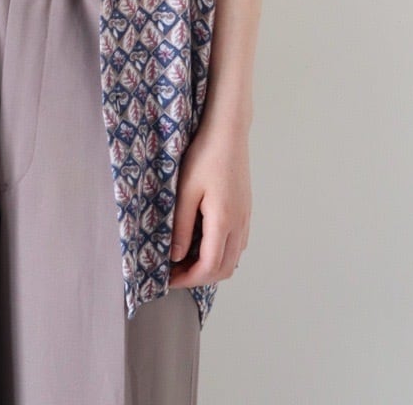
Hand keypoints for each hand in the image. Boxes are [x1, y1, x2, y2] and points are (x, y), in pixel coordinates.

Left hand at [167, 116, 250, 287]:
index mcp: (223, 220)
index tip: (167, 278)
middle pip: (224, 269)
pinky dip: (220, 253)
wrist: (228, 132)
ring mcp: (245, 218)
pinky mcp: (245, 210)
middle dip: (198, 278)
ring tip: (185, 259)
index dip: (187, 279)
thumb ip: (182, 227)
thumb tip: (177, 256)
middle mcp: (239, 224)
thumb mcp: (185, 191)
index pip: (209, 267)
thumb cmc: (204, 156)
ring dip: (210, 267)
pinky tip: (202, 242)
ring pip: (233, 259)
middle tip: (174, 273)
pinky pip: (237, 244)